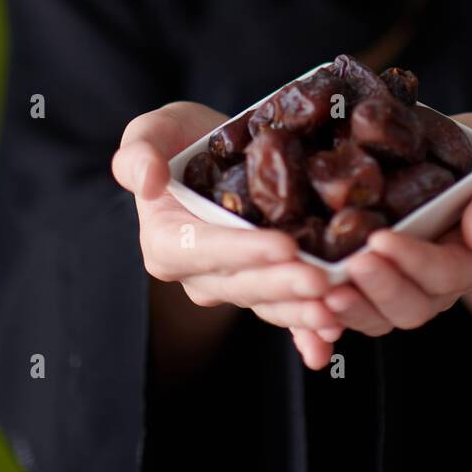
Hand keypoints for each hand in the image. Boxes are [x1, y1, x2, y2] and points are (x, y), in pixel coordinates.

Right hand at [111, 101, 344, 341]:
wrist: (216, 148)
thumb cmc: (179, 138)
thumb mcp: (151, 130)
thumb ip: (137, 154)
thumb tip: (147, 181)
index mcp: (166, 242)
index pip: (205, 249)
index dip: (244, 250)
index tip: (283, 245)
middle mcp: (198, 273)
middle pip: (243, 283)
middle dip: (282, 284)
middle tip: (322, 281)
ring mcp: (233, 284)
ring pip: (267, 303)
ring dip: (300, 311)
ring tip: (334, 308)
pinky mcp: (263, 285)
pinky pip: (283, 314)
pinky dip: (305, 332)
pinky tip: (329, 340)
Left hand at [291, 113, 471, 369]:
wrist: (455, 160)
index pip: (448, 272)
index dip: (416, 262)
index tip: (382, 239)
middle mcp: (442, 284)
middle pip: (413, 306)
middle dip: (380, 289)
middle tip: (352, 265)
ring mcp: (408, 287)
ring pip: (382, 317)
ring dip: (352, 310)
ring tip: (323, 292)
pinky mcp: (377, 283)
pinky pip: (357, 310)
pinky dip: (332, 318)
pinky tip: (311, 308)